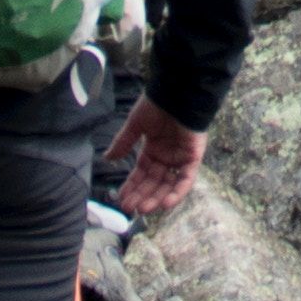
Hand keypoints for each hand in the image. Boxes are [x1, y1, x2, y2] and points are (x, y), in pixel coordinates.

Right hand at [113, 104, 206, 222]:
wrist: (177, 91)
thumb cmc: (157, 104)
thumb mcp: (136, 125)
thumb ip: (123, 143)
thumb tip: (107, 158)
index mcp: (153, 149)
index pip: (142, 174)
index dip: (132, 187)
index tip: (121, 200)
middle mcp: (167, 156)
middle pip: (154, 183)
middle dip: (142, 196)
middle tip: (129, 209)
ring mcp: (180, 158)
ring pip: (169, 184)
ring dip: (157, 198)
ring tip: (143, 208)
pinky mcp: (193, 157)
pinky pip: (186, 179)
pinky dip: (177, 192)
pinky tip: (164, 203)